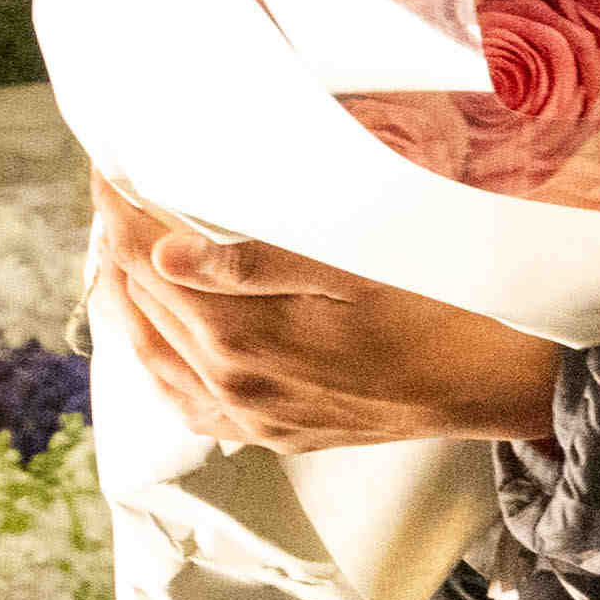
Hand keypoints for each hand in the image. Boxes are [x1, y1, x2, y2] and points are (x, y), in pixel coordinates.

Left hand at [98, 186, 562, 450]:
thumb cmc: (434, 309)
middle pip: (144, 300)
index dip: (122, 208)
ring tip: (122, 252)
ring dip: (129, 298)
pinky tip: (159, 338)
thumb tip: (167, 257)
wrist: (491, 383)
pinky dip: (157, 361)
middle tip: (116, 194)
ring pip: (151, 353)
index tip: (109, 167)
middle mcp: (231, 383)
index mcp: (243, 335)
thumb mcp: (353, 269)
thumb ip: (253, 265)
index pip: (150, 259)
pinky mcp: (268, 432)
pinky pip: (184, 402)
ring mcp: (247, 415)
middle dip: (122, 241)